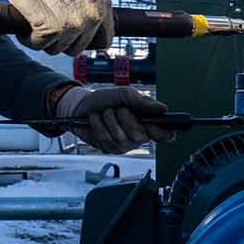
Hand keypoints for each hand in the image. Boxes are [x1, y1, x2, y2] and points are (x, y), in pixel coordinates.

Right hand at [0, 0, 112, 55]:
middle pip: (77, 49)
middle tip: (48, 27)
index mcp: (102, 5)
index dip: (88, 43)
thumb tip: (86, 36)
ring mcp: (73, 24)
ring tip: (37, 21)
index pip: (105, 40)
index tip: (76, 41)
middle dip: (60, 42)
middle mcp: (92, 16)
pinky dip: (28, 38)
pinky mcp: (52, 30)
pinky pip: (38, 46)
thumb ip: (87, 12)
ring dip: (43, 40)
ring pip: (56, 49)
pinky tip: (27, 24)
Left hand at [54, 85, 174, 153]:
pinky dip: (98, 125)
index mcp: (146, 122)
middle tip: (118, 110)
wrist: (80, 106)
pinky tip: (96, 120)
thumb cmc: (104, 100)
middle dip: (126, 118)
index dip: (163, 133)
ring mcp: (123, 144)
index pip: (163, 134)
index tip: (160, 127)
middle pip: (139, 134)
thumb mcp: (124, 94)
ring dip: (109, 120)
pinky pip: (106, 139)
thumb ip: (142, 101)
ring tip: (105, 113)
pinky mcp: (108, 148)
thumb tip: (162, 108)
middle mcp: (137, 136)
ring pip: (120, 137)